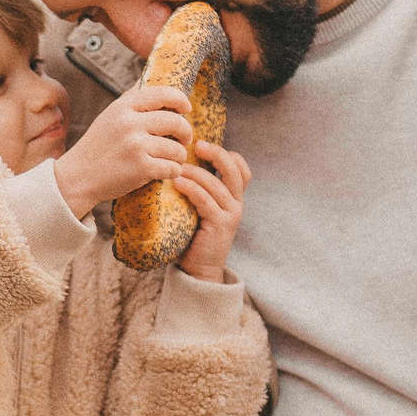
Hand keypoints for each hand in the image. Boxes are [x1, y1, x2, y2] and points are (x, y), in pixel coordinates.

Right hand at [53, 84, 196, 218]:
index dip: (180, 100)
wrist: (77, 177)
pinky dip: (173, 171)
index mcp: (123, 107)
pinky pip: (173, 168)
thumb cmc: (97, 146)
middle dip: (185, 132)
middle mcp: (130, 123)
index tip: (186, 109)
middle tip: (183, 140)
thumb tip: (149, 77)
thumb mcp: (109, 116)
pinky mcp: (141, 168)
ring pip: (176, 149)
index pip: (163, 94)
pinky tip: (165, 172)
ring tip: (170, 159)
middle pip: (175, 122)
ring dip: (178, 156)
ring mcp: (136, 146)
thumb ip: (130, 99)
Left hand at [172, 142, 250, 279]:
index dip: (228, 154)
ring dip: (195, 172)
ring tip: (176, 167)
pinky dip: (191, 188)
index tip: (204, 146)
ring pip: (216, 183)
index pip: (241, 168)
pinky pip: (206, 200)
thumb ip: (196, 190)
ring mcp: (230, 214)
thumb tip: (174, 164)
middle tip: (197, 145)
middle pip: (235, 169)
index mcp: (233, 198)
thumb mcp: (198, 209)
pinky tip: (177, 183)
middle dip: (217, 153)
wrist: (199, 269)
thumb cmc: (193, 236)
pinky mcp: (219, 225)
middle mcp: (236, 203)